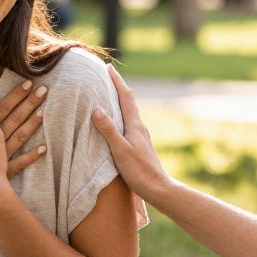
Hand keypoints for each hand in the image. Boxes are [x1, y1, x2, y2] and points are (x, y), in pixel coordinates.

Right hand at [0, 79, 48, 176]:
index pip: (2, 107)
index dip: (16, 95)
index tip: (28, 82)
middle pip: (14, 118)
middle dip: (29, 103)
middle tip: (44, 89)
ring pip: (19, 137)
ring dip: (32, 124)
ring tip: (44, 111)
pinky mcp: (0, 173)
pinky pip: (18, 164)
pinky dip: (30, 156)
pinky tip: (42, 148)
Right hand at [91, 64, 173, 201]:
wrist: (159, 189)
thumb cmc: (139, 171)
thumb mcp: (120, 150)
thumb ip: (109, 130)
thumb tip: (97, 109)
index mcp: (134, 125)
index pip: (125, 97)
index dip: (116, 81)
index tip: (108, 67)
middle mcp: (139, 127)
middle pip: (128, 101)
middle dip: (117, 87)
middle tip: (107, 76)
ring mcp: (140, 136)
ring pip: (128, 112)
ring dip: (118, 100)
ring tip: (108, 94)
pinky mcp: (138, 145)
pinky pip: (127, 123)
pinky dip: (119, 115)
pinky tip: (115, 122)